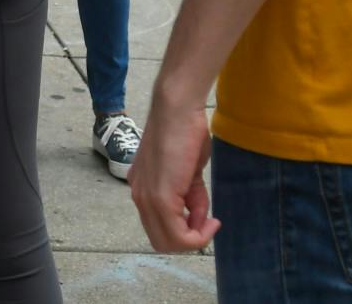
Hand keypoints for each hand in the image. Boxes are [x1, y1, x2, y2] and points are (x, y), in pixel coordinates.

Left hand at [130, 97, 220, 252]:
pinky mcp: (160, 197)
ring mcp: (147, 197)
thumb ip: (190, 197)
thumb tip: (198, 220)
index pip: (158, 228)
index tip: (205, 218)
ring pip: (168, 242)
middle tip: (208, 223)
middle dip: (189, 240)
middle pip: (161, 241)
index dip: (184, 232)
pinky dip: (197, 236)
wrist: (176, 109)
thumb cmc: (185, 132)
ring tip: (209, 220)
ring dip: (194, 239)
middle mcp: (139, 195)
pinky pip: (178, 234)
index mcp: (143, 188)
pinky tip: (211, 220)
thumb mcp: (189, 173)